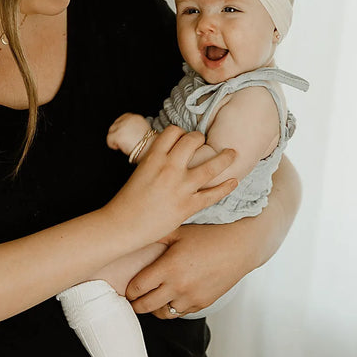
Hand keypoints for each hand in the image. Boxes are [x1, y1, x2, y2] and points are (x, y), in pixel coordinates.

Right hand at [103, 125, 236, 249]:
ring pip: (211, 166)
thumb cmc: (127, 201)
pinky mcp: (188, 206)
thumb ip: (155, 162)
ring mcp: (181, 187)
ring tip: (232, 153)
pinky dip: (226, 187)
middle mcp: (169, 168)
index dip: (181, 132)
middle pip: (193, 141)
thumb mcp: (139, 171)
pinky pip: (213, 194)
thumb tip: (168, 157)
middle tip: (205, 142)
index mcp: (153, 157)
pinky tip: (234, 181)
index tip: (185, 137)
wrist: (122, 224)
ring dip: (224, 158)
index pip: (173, 132)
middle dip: (200, 139)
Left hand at [106, 113, 151, 154]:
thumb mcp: (143, 129)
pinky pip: (109, 140)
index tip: (123, 135)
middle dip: (117, 134)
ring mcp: (122, 126)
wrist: (151, 150)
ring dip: (115, 140)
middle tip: (125, 142)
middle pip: (115, 125)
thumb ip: (133, 127)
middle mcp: (128, 119)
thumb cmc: (149, 144)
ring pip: (111, 132)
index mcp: (135, 117)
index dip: (121, 128)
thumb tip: (126, 131)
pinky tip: (120, 148)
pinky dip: (113, 145)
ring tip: (124, 145)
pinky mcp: (117, 135)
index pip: (122, 118)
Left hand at [126, 223, 257, 318]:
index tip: (127, 288)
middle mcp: (178, 285)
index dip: (128, 290)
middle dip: (136, 304)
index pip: (137, 288)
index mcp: (169, 267)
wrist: (240, 247)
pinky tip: (171, 297)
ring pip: (162, 314)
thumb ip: (155, 237)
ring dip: (154, 308)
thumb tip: (133, 236)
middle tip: (133, 299)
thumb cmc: (209, 235)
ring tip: (151, 300)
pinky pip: (180, 313)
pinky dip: (172, 308)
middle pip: (145, 306)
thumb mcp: (179, 231)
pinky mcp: (202, 303)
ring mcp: (191, 297)